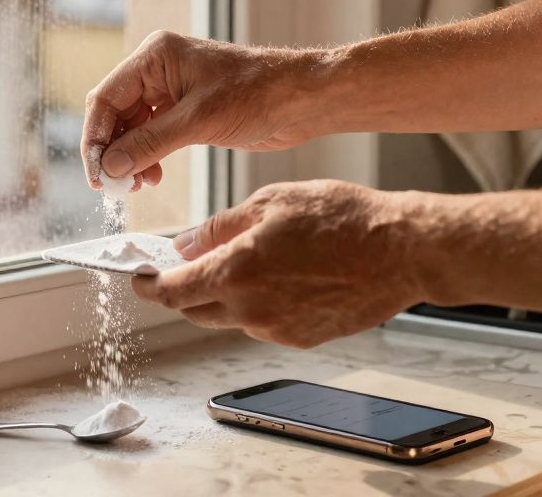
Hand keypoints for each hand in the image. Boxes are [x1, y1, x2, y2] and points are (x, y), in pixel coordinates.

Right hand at [80, 30, 321, 189]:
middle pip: (115, 115)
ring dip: (130, 158)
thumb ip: (149, 144)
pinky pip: (152, 136)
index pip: (105, 98)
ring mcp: (171, 91)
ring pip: (132, 129)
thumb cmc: (257, 94)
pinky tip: (152, 177)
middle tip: (114, 188)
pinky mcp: (185, 112)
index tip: (96, 174)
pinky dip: (147, 157)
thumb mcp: (198, 121)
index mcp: (155, 57)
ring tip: (138, 186)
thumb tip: (110, 168)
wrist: (302, 100)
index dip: (96, 138)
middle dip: (112, 152)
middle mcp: (158, 70)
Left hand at [131, 180, 424, 347]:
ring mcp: (277, 329)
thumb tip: (184, 244)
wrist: (402, 251)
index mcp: (236, 272)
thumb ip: (219, 227)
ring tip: (247, 262)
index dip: (149, 286)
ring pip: (229, 318)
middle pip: (194, 310)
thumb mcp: (270, 202)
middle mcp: (251, 309)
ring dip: (223, 296)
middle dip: (183, 290)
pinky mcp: (302, 338)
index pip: (172, 291)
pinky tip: (280, 277)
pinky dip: (257, 305)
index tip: (139, 279)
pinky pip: (262, 324)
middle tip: (184, 267)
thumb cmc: (343, 218)